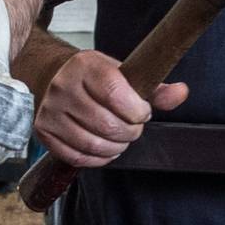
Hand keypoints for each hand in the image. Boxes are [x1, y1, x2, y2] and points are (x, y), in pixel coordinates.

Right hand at [34, 50, 187, 167]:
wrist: (54, 76)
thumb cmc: (94, 78)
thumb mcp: (123, 74)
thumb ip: (154, 87)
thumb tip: (181, 92)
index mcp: (86, 66)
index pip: (115, 93)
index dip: (137, 111)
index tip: (142, 112)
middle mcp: (63, 86)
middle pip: (107, 124)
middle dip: (130, 132)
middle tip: (133, 128)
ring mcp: (50, 110)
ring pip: (93, 144)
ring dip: (116, 148)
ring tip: (120, 139)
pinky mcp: (43, 131)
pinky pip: (77, 157)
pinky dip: (98, 159)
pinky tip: (105, 148)